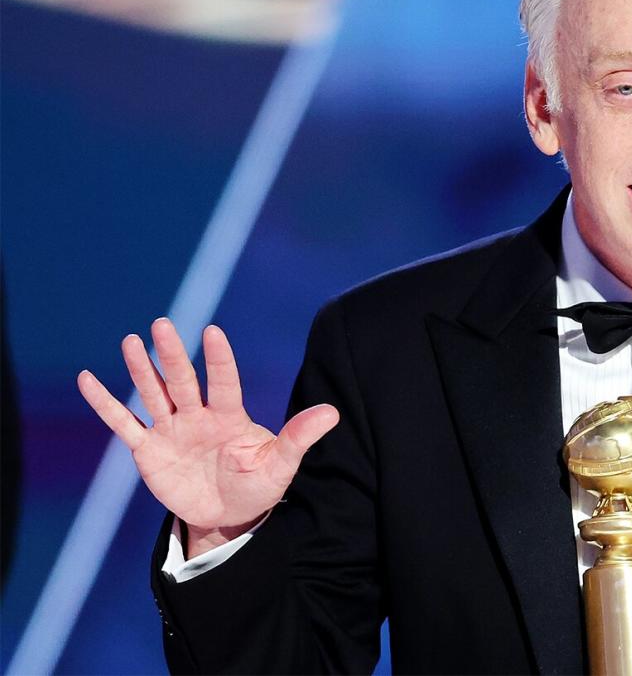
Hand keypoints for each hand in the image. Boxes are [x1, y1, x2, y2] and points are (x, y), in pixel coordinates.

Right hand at [78, 318, 338, 556]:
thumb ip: (299, 437)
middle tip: (162, 324)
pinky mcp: (149, 450)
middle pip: (183, 380)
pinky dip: (105, 403)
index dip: (219, 359)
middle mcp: (198, 416)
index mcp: (230, 416)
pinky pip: (123, 424)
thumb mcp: (281, 465)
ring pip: (154, 394)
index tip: (212, 331)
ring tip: (131, 340)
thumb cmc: (258, 485)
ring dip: (142, 370)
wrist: (229, 516)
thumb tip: (333, 413)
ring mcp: (171, 430)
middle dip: (173, 355)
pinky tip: (89, 379)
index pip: (224, 382)